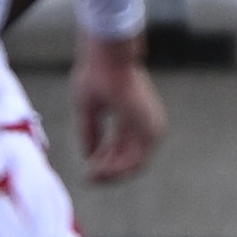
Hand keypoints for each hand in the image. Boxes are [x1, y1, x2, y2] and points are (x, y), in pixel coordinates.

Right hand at [73, 31, 166, 182]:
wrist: (109, 58)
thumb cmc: (97, 74)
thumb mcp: (88, 108)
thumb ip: (90, 133)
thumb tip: (89, 157)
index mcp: (132, 116)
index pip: (122, 150)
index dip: (104, 163)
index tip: (86, 173)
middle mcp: (145, 124)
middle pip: (129, 159)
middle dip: (108, 172)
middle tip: (88, 179)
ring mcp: (150, 127)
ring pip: (135, 165)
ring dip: (112, 174)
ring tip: (93, 175)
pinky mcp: (150, 129)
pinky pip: (137, 161)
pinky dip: (118, 169)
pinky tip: (99, 169)